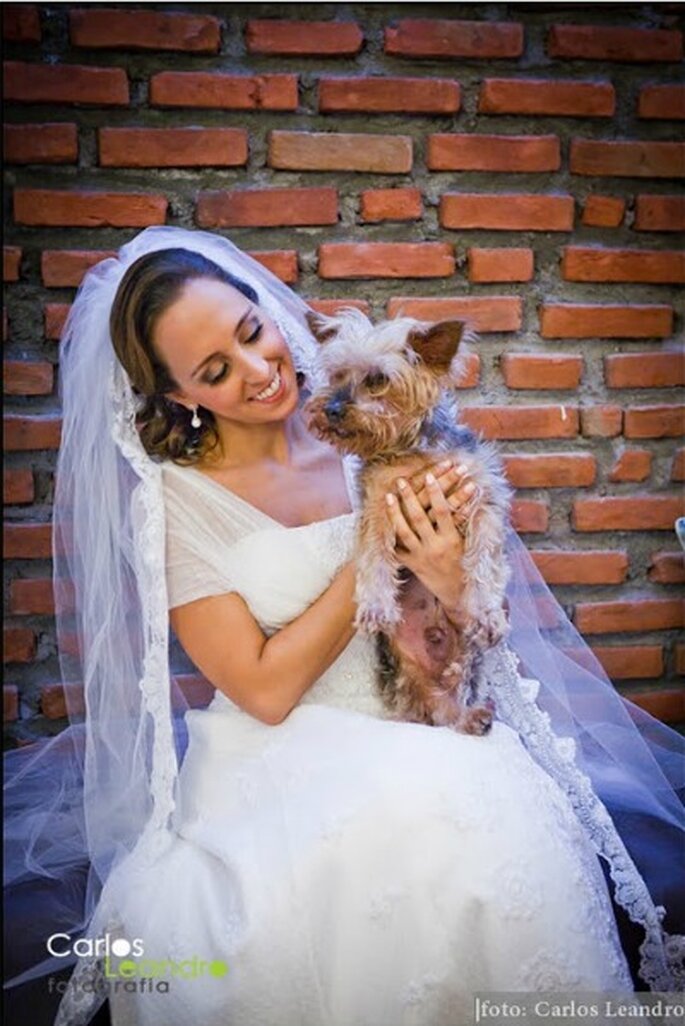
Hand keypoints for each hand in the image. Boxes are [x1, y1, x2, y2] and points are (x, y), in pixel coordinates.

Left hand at [385, 473, 473, 611]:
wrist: (458, 594)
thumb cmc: (466, 564)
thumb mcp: (468, 543)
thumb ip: (464, 521)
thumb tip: (469, 494)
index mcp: (451, 540)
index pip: (443, 511)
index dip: (437, 493)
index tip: (430, 475)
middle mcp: (434, 547)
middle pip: (419, 518)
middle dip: (409, 497)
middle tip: (401, 481)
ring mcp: (421, 556)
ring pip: (404, 531)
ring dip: (394, 512)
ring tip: (388, 496)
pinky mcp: (411, 564)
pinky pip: (397, 549)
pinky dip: (389, 536)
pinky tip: (381, 522)